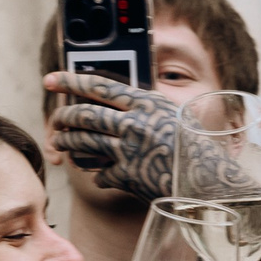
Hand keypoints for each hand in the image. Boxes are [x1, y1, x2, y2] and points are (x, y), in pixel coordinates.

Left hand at [45, 71, 181, 201]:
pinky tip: (97, 175)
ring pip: (84, 143)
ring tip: (60, 142)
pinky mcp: (129, 177)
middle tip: (57, 120)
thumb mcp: (170, 115)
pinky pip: (101, 175)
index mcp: (145, 103)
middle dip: (63, 117)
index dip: (69, 81)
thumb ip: (142, 108)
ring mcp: (130, 151)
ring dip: (67, 143)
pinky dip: (97, 175)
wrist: (210, 180)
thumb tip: (112, 103)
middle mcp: (134, 124)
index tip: (50, 80)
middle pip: (85, 116)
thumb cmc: (194, 146)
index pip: (98, 86)